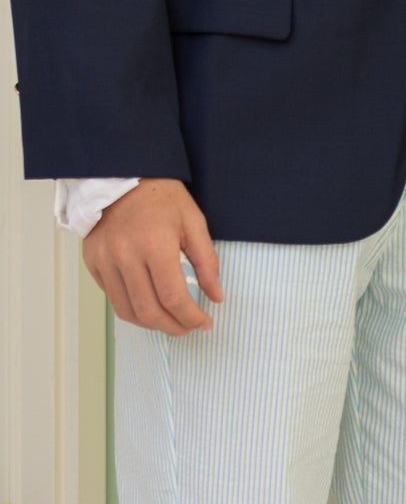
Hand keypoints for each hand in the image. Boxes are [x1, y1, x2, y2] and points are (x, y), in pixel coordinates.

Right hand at [80, 179, 221, 334]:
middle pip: (148, 311)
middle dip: (173, 327)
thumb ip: (207, 262)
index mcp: (154, 244)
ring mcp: (104, 260)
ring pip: (127, 310)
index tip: (205, 322)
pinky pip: (112, 297)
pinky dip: (133, 308)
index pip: (172, 297)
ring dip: (152, 324)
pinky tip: (150, 304)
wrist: (121, 176)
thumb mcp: (194, 223)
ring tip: (171, 322)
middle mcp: (124, 255)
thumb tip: (216, 296)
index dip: (191, 317)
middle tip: (189, 327)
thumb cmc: (162, 198)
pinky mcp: (93, 262)